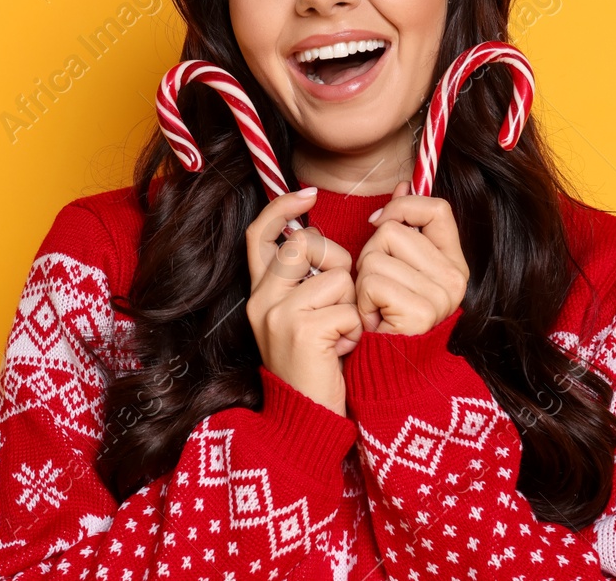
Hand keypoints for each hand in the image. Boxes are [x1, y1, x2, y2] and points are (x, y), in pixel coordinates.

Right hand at [244, 188, 361, 414]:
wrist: (306, 421)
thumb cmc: (316, 366)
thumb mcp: (301, 318)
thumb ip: (308, 279)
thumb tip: (322, 231)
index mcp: (260, 294)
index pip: (260, 233)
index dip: (282, 208)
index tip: (308, 194)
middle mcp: (261, 300)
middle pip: (306, 245)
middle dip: (337, 264)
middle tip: (341, 300)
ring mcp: (277, 314)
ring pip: (336, 276)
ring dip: (351, 305)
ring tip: (341, 335)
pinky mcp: (301, 330)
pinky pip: (347, 308)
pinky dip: (355, 330)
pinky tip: (343, 351)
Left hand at [354, 180, 469, 334]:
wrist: (387, 371)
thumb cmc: (386, 316)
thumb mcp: (397, 266)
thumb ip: (404, 227)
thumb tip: (403, 183)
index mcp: (454, 264)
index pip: (437, 208)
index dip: (403, 206)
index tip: (380, 223)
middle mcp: (455, 279)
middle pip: (393, 230)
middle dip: (370, 254)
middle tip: (377, 289)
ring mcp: (441, 296)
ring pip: (377, 254)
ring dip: (362, 281)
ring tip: (374, 306)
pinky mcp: (420, 312)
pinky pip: (371, 282)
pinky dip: (361, 301)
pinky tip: (372, 320)